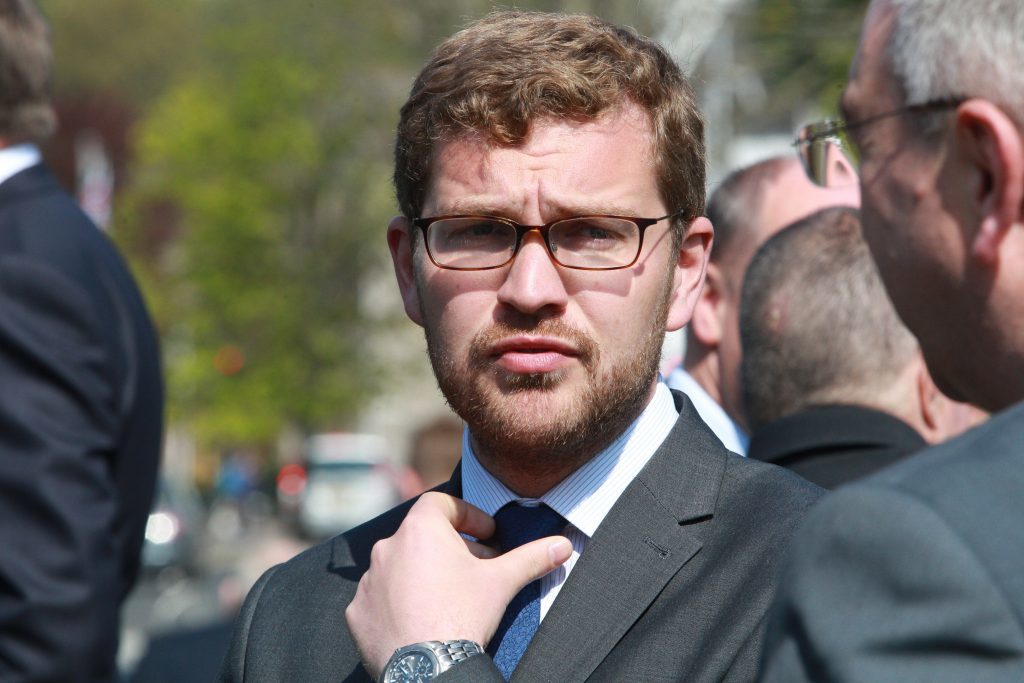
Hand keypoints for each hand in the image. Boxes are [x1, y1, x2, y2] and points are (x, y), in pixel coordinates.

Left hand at [345, 492, 571, 677]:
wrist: (427, 669)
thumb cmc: (462, 616)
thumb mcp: (503, 582)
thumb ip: (533, 557)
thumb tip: (563, 545)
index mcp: (420, 530)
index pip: (442, 503)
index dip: (468, 515)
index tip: (487, 536)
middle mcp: (387, 548)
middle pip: (422, 536)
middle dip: (450, 548)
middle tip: (476, 568)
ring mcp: (369, 581)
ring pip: (399, 566)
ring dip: (422, 574)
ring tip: (447, 596)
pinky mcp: (357, 612)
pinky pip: (379, 598)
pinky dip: (398, 602)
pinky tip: (420, 618)